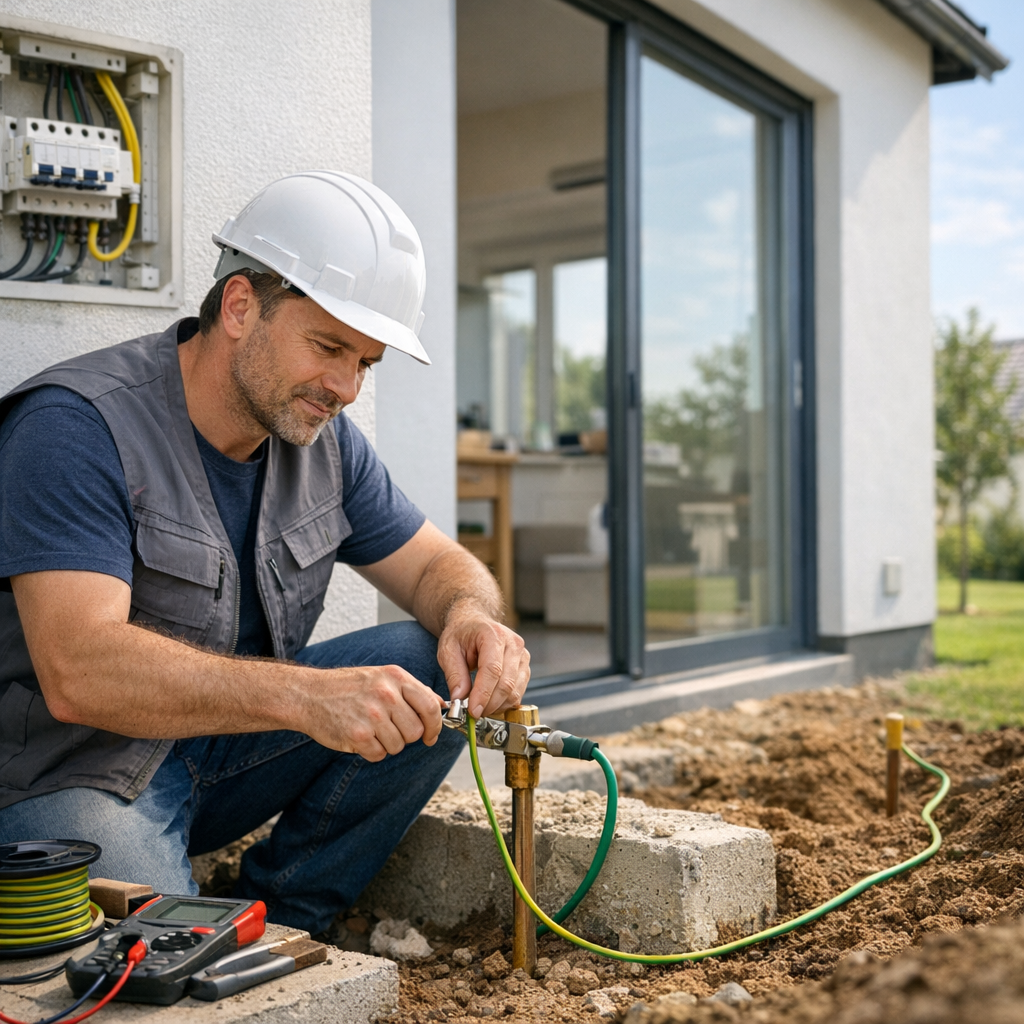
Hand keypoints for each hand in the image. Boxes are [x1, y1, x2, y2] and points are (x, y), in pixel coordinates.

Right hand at [303, 665, 444, 761]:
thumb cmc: (348, 686)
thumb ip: (413, 690)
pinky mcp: (357, 735)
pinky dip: (371, 751)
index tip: (431, 735)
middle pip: (416, 731)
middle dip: (405, 736)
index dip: (435, 726)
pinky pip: (379, 754)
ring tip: (370, 729)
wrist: (309, 694)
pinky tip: (359, 736)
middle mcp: (386, 694)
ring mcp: (372, 715)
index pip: (431, 706)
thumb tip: (441, 706)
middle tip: (388, 728)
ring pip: (398, 746)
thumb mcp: (383, 677)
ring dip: (387, 744)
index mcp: (396, 677)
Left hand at [437, 609, 530, 718]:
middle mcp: (513, 643)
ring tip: (479, 708)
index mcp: (493, 635)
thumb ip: (454, 674)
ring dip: (497, 706)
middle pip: (506, 683)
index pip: (492, 669)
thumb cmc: (461, 634)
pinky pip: (519, 691)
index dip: (483, 693)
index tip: (473, 710)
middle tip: (473, 714)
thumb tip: (459, 698)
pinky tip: (490, 703)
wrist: (473, 623)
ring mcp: (522, 655)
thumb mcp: (448, 650)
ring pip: (515, 690)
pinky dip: (504, 703)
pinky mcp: (524, 667)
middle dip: (489, 704)